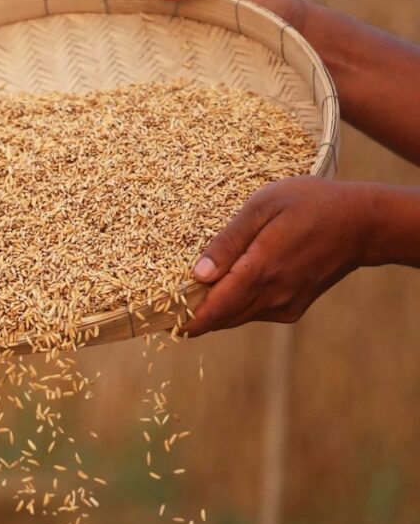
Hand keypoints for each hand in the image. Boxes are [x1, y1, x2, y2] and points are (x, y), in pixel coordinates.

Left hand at [182, 177, 374, 336]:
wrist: (363, 224)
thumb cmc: (312, 204)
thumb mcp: (264, 206)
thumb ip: (229, 241)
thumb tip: (198, 273)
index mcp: (261, 270)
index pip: (214, 309)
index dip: (185, 319)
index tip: (159, 320)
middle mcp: (273, 295)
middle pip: (220, 319)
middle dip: (192, 315)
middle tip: (164, 304)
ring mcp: (285, 304)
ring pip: (236, 317)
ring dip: (212, 310)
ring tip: (188, 292)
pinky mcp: (293, 307)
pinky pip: (253, 313)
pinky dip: (235, 305)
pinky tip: (227, 284)